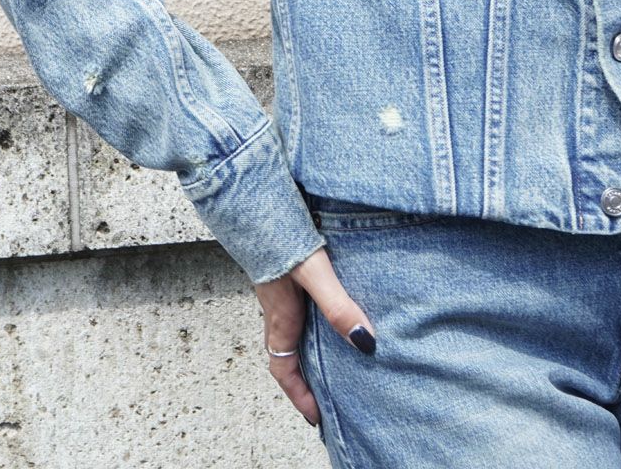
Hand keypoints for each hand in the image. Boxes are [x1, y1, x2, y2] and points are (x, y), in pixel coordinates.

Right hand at [253, 245, 376, 426]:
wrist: (255, 203)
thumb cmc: (281, 238)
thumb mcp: (315, 275)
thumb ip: (337, 306)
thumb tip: (364, 342)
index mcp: (281, 317)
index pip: (283, 369)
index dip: (299, 395)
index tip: (315, 416)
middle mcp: (276, 309)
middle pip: (286, 355)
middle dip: (303, 379)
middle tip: (325, 396)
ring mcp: (279, 292)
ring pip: (290, 331)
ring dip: (305, 350)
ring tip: (331, 359)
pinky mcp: (284, 274)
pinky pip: (295, 309)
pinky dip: (309, 322)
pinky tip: (327, 311)